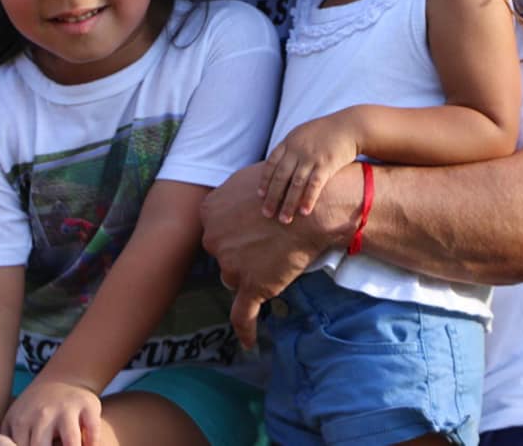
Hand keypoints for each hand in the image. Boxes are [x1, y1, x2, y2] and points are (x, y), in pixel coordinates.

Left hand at [0, 378, 101, 445]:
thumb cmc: (33, 414)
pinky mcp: (88, 405)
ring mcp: (66, 409)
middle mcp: (43, 414)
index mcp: (21, 422)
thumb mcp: (13, 422)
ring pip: (71, 442)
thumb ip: (6, 442)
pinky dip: (92, 443)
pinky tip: (88, 445)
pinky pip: (93, 431)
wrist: (61, 382)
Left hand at [201, 163, 359, 347]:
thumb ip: (231, 194)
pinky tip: (250, 343)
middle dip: (240, 251)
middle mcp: (213, 238)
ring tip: (274, 259)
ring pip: (233, 277)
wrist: (313, 210)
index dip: (234, 231)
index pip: (215, 229)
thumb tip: (230, 205)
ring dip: (248, 274)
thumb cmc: (288, 190)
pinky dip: (246, 331)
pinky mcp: (252, 287)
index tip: (248, 231)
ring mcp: (230, 265)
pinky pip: (243, 316)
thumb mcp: (249, 179)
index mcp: (209, 211)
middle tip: (265, 242)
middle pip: (222, 254)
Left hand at [259, 114, 360, 223]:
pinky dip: (308, 199)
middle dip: (272, 197)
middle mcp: (297, 150)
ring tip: (284, 220)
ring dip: (288, 203)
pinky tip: (304, 212)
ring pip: (295, 184)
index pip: (271, 163)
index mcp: (289, 142)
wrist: (350, 126)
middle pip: (280, 176)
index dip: (264, 180)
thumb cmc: (326, 132)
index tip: (260, 196)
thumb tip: (278, 165)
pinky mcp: (326, 164)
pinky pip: (314, 185)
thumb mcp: (302, 134)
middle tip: (267, 214)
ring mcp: (311, 157)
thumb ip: (290, 148)